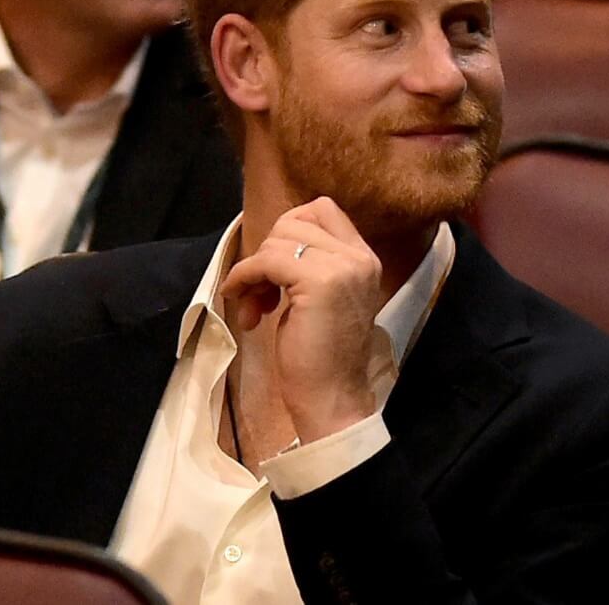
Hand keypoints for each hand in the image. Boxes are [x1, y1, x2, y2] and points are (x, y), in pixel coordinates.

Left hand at [219, 198, 382, 441]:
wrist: (332, 399)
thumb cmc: (319, 357)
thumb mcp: (318, 298)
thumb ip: (307, 266)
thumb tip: (270, 244)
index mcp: (363, 259)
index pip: (322, 210)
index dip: (287, 230)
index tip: (272, 267)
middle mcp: (359, 257)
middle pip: (294, 220)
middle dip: (265, 252)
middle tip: (258, 293)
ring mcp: (343, 267)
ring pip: (278, 239)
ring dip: (253, 272)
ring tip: (253, 309)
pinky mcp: (320, 281)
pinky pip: (266, 260)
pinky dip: (245, 277)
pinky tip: (245, 308)